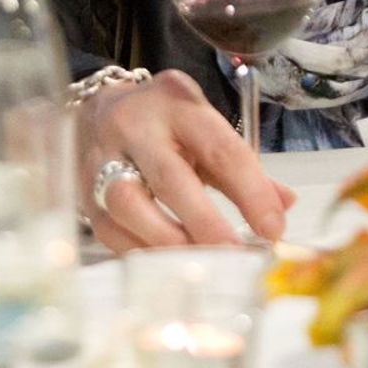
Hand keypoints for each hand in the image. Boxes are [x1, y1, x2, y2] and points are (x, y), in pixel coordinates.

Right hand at [76, 70, 294, 250]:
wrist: (96, 110)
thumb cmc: (163, 123)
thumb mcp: (203, 126)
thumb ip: (241, 165)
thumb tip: (283, 205)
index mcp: (177, 104)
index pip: (220, 149)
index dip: (250, 193)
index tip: (273, 230)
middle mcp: (135, 125)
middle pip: (170, 178)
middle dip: (207, 224)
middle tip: (237, 255)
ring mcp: (102, 156)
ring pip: (130, 204)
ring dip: (170, 242)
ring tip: (202, 263)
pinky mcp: (84, 188)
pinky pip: (110, 229)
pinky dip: (143, 250)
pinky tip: (169, 261)